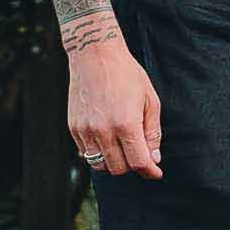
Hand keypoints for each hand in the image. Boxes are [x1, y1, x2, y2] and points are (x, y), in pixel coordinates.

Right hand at [65, 39, 164, 179]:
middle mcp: (102, 130)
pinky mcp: (73, 127)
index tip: (155, 173)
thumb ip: (152, 132)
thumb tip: (154, 158)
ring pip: (100, 164)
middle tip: (141, 156)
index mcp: (125, 124)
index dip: (150, 171)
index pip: (138, 162)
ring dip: (114, 163)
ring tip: (124, 149)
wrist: (95, 56)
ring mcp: (85, 130)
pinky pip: (86, 153)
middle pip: (119, 168)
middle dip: (133, 166)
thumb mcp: (150, 101)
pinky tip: (108, 140)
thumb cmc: (127, 75)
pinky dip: (99, 153)